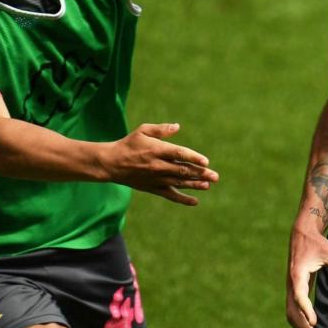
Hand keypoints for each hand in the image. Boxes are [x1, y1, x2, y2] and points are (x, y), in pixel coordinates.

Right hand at [102, 123, 217, 205]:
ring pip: (179, 182)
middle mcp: (158, 165)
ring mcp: (156, 178)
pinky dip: (183, 199)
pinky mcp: (153, 188)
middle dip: (200, 173)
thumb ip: (161, 129)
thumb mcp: (142, 131)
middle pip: (183, 170)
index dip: (193, 157)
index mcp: (157, 150)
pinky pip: (170, 195)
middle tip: (215, 176)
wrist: (112, 164)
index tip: (205, 161)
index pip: (179, 154)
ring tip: (208, 185)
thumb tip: (177, 126)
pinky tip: (195, 201)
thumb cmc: (129, 144)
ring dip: (195, 184)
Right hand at [286, 220, 327, 327]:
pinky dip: (300, 324)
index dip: (306, 310)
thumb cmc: (316, 244)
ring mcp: (291, 289)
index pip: (300, 296)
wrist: (301, 236)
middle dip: (303, 327)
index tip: (315, 323)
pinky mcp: (294, 292)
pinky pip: (293, 311)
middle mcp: (291, 284)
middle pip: (292, 311)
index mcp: (298, 275)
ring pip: (291, 314)